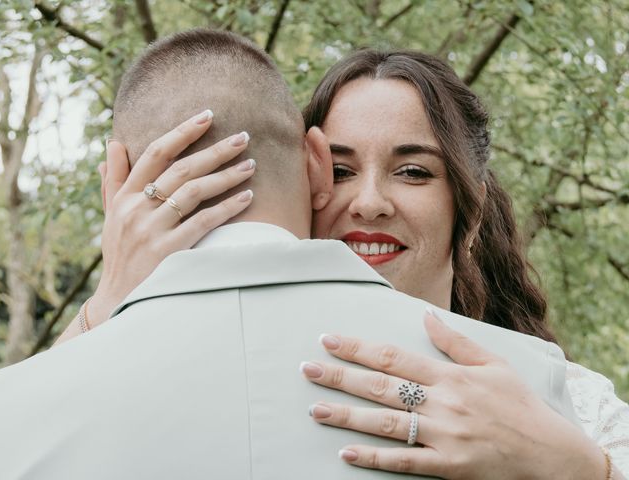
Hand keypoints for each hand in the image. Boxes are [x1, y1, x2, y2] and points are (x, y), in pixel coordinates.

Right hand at [89, 110, 254, 326]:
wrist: (119, 301)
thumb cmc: (120, 256)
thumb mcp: (110, 216)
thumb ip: (114, 180)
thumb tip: (114, 144)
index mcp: (124, 196)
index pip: (155, 153)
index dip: (183, 131)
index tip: (207, 116)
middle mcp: (136, 208)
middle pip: (182, 168)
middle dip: (215, 150)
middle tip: (243, 136)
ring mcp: (151, 230)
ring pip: (194, 191)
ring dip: (226, 176)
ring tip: (251, 166)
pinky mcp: (169, 251)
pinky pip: (204, 222)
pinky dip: (227, 207)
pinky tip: (247, 197)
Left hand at [300, 310, 604, 478]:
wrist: (551, 453)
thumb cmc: (520, 405)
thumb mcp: (494, 364)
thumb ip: (455, 341)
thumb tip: (426, 315)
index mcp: (449, 376)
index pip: (393, 356)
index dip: (358, 347)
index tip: (330, 340)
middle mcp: (442, 402)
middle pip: (381, 386)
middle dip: (341, 376)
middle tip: (308, 369)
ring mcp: (444, 435)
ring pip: (386, 423)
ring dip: (348, 416)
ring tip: (316, 409)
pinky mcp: (448, 465)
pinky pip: (404, 462)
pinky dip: (374, 458)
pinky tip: (347, 453)